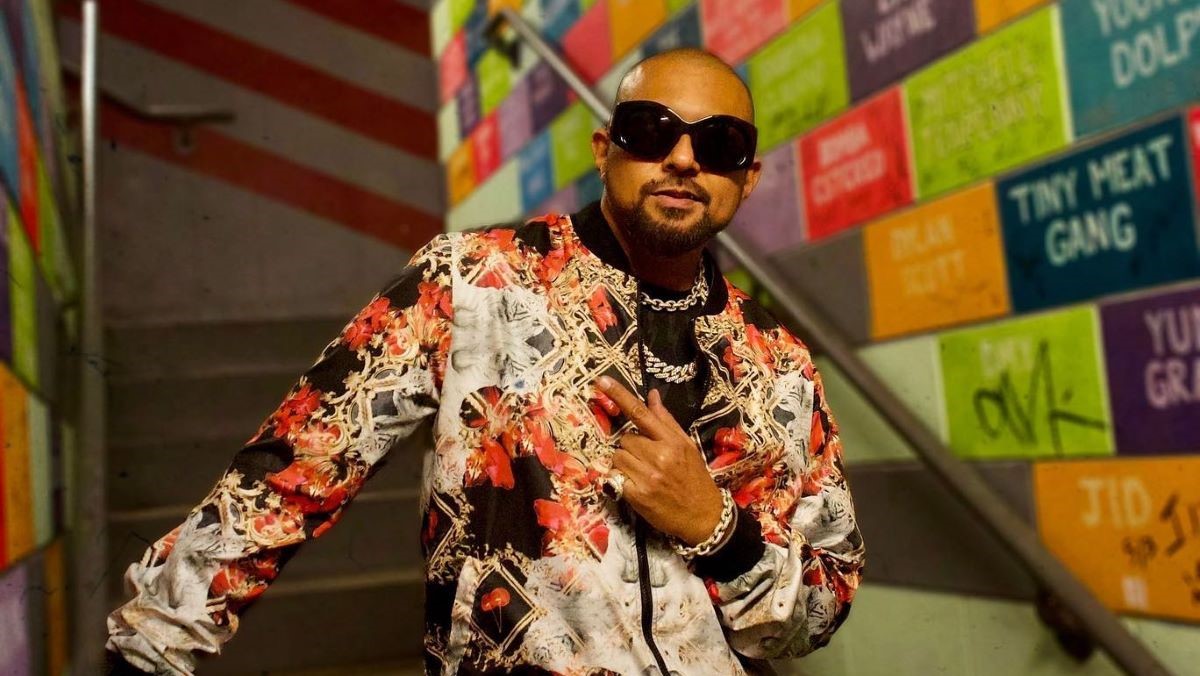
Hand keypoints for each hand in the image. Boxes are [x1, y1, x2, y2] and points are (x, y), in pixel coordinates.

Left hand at [596, 376, 723, 544]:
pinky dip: (620, 480)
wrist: (703, 516)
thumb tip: (651, 395)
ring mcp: (647, 476)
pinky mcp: (636, 495)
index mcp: (672, 442)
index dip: (619, 395)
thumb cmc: (695, 478)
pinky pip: (614, 476)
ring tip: (642, 473)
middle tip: (646, 460)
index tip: (602, 381)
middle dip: (631, 447)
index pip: (641, 413)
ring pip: (617, 456)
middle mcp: (659, 456)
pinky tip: (635, 485)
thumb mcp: (686, 446)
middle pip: (625, 439)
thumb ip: (666, 421)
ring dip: (625, 463)